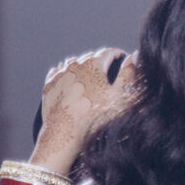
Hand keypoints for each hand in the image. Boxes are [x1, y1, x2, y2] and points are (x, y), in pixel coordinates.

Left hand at [32, 48, 138, 172]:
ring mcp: (60, 75)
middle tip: (109, 68)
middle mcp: (75, 65)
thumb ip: (129, 73)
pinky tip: (71, 80)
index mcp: (94, 64)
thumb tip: (134, 56)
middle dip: (101, 60)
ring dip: (83, 65)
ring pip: (73, 63)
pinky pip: (57, 72)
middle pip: (91, 56)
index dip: (118, 54)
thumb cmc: (95, 117)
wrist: (65, 133)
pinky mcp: (50, 85)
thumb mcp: (120, 96)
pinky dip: (65, 72)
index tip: (122, 57)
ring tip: (90, 75)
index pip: (108, 51)